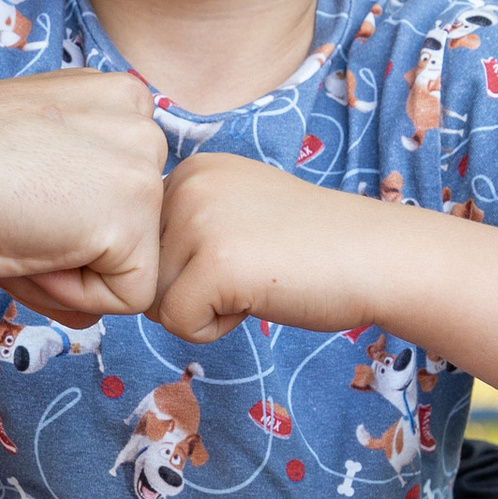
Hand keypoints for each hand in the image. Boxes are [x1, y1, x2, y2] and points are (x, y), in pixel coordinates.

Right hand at [0, 70, 168, 319]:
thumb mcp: (23, 166)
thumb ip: (72, 208)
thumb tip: (90, 303)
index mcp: (112, 97)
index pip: (114, 194)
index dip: (61, 220)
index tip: (12, 197)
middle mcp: (140, 117)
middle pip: (127, 229)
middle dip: (71, 248)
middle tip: (9, 217)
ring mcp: (142, 162)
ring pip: (127, 264)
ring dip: (67, 272)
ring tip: (17, 228)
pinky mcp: (135, 211)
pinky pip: (126, 297)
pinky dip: (71, 295)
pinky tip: (31, 247)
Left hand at [150, 153, 407, 344]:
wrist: (377, 257)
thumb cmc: (310, 249)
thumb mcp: (233, 216)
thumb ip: (181, 232)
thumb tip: (120, 276)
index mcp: (189, 170)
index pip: (144, 249)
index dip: (188, 271)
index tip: (243, 254)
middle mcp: (186, 184)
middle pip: (143, 276)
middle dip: (191, 292)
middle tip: (253, 270)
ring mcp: (199, 220)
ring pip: (155, 302)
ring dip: (203, 310)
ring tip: (256, 281)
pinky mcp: (214, 263)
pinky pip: (178, 325)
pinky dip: (217, 329)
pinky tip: (259, 296)